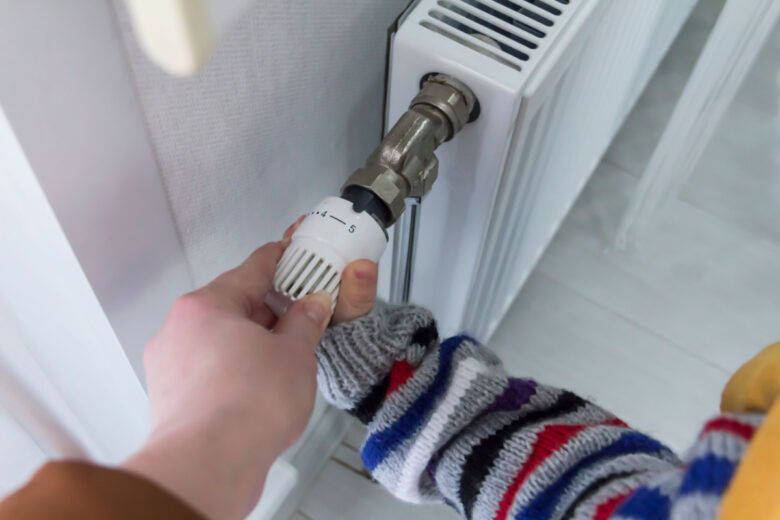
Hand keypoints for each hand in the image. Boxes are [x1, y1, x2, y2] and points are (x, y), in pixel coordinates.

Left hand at [122, 220, 377, 519]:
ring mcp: (170, 364)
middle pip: (232, 307)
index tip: (290, 249)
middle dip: (269, 312)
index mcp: (207, 304)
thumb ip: (305, 322)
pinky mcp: (169, 398)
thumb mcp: (296, 353)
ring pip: (219, 341)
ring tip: (284, 361)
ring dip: (251, 344)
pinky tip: (258, 389)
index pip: (250, 269)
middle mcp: (180, 328)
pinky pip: (208, 371)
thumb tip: (311, 306)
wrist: (210, 463)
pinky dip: (233, 372)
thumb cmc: (249, 403)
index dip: (278, 258)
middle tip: (301, 316)